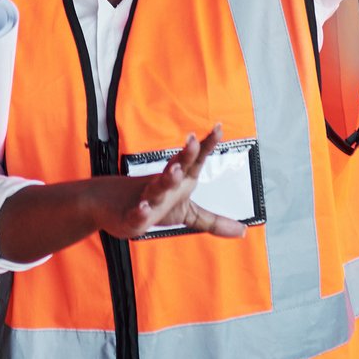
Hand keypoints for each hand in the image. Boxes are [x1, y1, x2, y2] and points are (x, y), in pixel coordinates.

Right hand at [86, 126, 245, 240]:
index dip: (206, 146)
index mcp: (178, 181)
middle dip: (184, 156)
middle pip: (175, 168)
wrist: (116, 211)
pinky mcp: (132, 217)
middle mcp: (163, 186)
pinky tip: (144, 209)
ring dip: (166, 179)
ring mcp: (147, 199)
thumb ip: (213, 221)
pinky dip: (141, 211)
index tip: (219, 128)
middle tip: (193, 142)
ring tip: (176, 171)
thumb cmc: (157, 207)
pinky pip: (137, 214)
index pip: (194, 161)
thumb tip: (243, 230)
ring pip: (157, 188)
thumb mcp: (188, 214)